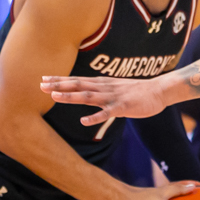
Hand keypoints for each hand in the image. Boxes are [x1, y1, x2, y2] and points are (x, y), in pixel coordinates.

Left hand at [42, 73, 171, 126]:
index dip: (60, 79)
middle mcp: (104, 87)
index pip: (77, 79)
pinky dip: (95, 117)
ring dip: (71, 97)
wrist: (159, 90)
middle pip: (78, 85)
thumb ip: (101, 89)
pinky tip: (84, 121)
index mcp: (102, 83)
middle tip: (41, 85)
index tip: (43, 78)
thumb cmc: (137, 91)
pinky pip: (107, 113)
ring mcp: (113, 97)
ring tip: (55, 97)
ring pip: (88, 97)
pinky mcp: (123, 107)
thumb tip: (87, 91)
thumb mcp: (115, 87)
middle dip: (59, 85)